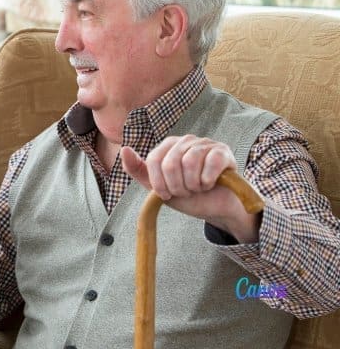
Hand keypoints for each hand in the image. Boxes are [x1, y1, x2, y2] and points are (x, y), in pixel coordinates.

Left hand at [121, 135, 260, 241]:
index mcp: (168, 146)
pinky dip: (208, 181)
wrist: (216, 207)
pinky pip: (210, 164)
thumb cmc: (187, 195)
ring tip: (198, 188)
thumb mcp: (158, 186)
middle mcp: (185, 140)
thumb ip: (138, 170)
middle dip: (177, 186)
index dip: (159, 183)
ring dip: (193, 185)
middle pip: (170, 164)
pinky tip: (210, 184)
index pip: (154, 160)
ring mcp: (205, 143)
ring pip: (190, 163)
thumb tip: (124, 149)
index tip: (167, 194)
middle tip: (186, 192)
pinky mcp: (222, 151)